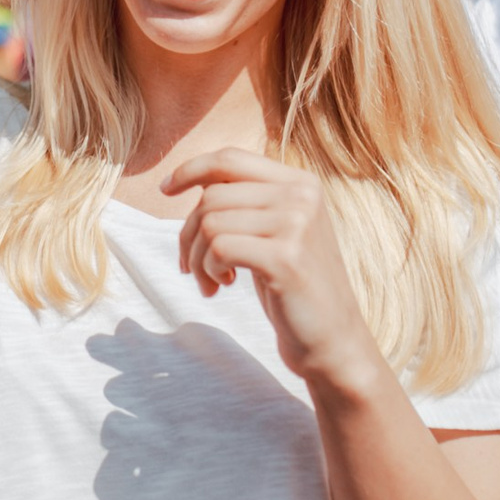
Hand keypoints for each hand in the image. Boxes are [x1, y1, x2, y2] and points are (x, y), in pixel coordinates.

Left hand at [159, 149, 380, 388]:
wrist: (334, 340)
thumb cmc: (294, 288)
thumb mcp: (274, 233)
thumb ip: (246, 203)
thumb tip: (193, 181)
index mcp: (300, 183)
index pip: (231, 159)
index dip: (191, 169)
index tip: (165, 189)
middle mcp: (302, 195)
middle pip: (212, 196)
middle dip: (188, 234)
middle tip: (192, 268)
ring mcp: (297, 224)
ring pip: (210, 222)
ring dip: (196, 258)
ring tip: (210, 281)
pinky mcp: (286, 257)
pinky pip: (219, 247)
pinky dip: (209, 269)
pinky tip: (223, 285)